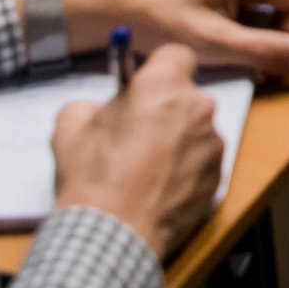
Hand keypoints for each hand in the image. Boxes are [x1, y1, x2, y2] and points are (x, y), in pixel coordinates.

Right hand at [52, 44, 220, 257]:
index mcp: (163, 85)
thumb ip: (91, 105)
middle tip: (138, 133)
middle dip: (166, 109)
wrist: (113, 233)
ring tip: (145, 168)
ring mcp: (212, 143)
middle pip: (187, 95)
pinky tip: (158, 188)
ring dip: (177, 141)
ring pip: (196, 130)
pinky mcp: (218, 176)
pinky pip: (202, 162)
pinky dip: (186, 169)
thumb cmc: (92, 177)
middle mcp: (197, 107)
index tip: (145, 85)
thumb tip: (98, 110)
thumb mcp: (70, 127)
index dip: (159, 69)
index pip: (176, 54)